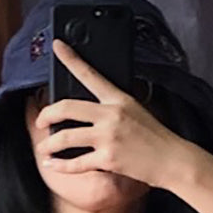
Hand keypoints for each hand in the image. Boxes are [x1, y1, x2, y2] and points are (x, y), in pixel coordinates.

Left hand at [33, 37, 194, 187]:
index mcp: (118, 98)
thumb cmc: (155, 137)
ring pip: (66, 137)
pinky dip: (60, 166)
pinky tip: (52, 165)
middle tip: (41, 121)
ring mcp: (108, 137)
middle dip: (46, 115)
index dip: (70, 59)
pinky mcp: (108, 159)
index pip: (90, 74)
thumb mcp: (137, 110)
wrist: (171, 159)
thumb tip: (91, 108)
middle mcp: (110, 114)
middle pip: (67, 108)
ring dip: (49, 144)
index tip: (56, 47)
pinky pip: (76, 163)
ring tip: (44, 148)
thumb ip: (114, 106)